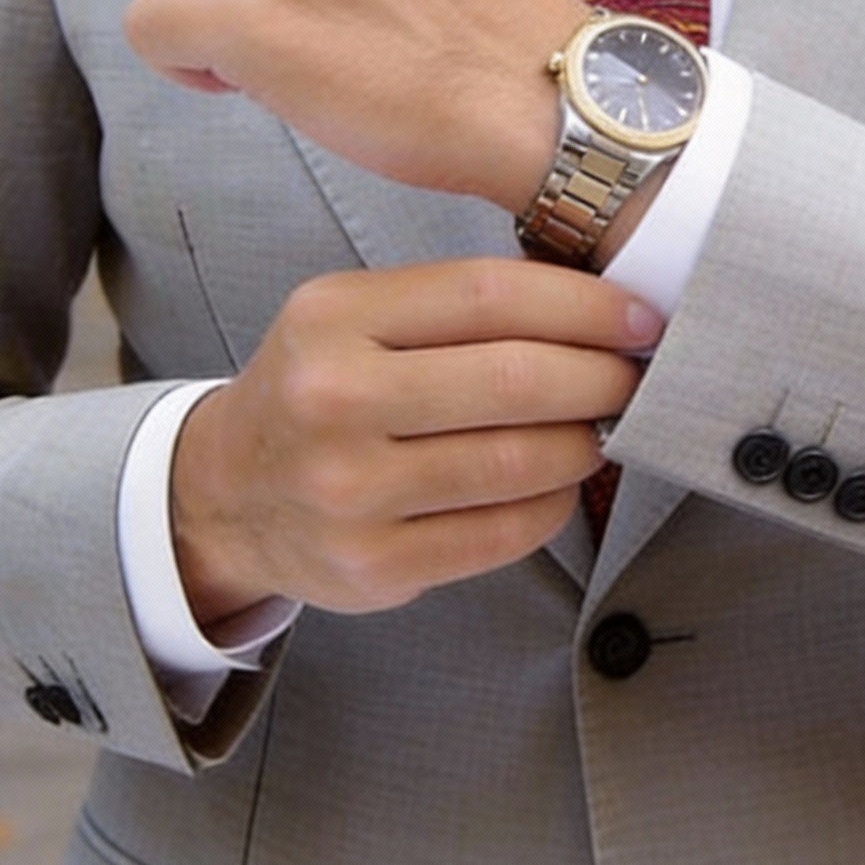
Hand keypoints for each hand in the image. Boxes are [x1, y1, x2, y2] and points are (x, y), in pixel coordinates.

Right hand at [171, 258, 660, 621]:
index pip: (488, 296)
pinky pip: (504, 532)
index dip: (584, 305)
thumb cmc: (316, 391)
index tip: (638, 317)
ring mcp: (350, 493)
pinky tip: (559, 483)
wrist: (226, 494)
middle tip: (634, 375)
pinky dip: (554, 503)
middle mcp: (333, 401)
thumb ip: (453, 306)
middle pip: (514, 380)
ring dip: (586, 442)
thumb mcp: (350, 316)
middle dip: (600, 376)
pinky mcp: (373, 567)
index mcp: (332, 318)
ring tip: (600, 427)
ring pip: (519, 462)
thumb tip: (597, 310)